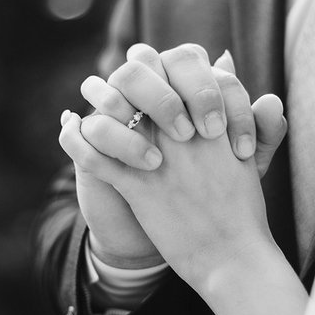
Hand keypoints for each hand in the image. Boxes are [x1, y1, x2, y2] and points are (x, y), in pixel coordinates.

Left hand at [63, 42, 285, 269]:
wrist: (233, 256)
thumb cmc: (241, 205)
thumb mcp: (244, 144)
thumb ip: (233, 99)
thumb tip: (221, 57)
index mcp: (210, 114)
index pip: (177, 61)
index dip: (154, 62)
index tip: (145, 68)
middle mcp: (182, 127)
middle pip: (138, 74)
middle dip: (122, 75)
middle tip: (115, 84)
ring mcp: (158, 156)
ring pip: (109, 110)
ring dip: (94, 103)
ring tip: (89, 103)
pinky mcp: (138, 188)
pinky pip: (94, 156)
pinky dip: (76, 141)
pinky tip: (70, 130)